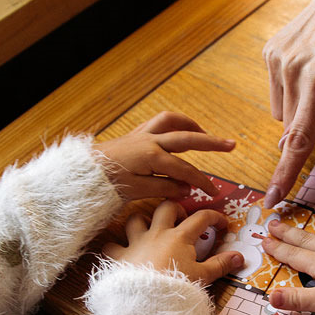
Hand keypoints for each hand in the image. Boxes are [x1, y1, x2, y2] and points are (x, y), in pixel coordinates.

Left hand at [96, 111, 234, 200]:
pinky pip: (159, 122)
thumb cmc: (106, 183)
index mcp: (152, 156)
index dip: (200, 181)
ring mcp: (142, 134)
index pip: (184, 170)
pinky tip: (180, 131)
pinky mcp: (135, 134)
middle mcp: (150, 140)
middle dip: (211, 142)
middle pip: (187, 138)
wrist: (82, 172)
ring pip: (172, 122)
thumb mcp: (136, 191)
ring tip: (206, 133)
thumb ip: (163, 188)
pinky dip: (174, 124)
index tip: (213, 192)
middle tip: (232, 144)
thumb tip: (186, 189)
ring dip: (191, 125)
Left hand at [103, 200, 242, 284]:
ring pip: (135, 218)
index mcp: (180, 237)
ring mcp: (135, 243)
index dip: (214, 217)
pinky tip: (120, 251)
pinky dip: (115, 246)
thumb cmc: (177, 289)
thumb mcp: (203, 278)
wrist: (147, 305)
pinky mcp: (118, 257)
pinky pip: (112, 245)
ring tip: (149, 231)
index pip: (201, 218)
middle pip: (166, 207)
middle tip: (182, 221)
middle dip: (176, 209)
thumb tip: (239, 257)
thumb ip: (221, 265)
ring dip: (143, 221)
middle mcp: (157, 234)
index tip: (221, 224)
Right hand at [261, 0, 314, 206]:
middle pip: (291, 126)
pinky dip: (292, 87)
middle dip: (308, 125)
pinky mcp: (269, 51)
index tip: (271, 198)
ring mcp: (276, 59)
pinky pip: (276, 90)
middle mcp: (292, 70)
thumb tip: (299, 140)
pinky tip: (310, 62)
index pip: (298, 138)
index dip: (285, 172)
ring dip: (300, 105)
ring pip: (281, 111)